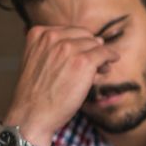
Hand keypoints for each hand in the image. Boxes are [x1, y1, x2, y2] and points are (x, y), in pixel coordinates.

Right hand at [3, 26, 119, 145]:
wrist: (32, 114)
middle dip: (90, 48)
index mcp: (38, 34)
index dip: (79, 43)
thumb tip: (97, 40)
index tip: (82, 55)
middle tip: (95, 63)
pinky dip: (111, 56)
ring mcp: (68, 48)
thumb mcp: (37, 60)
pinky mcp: (83, 61)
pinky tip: (112, 60)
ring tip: (100, 68)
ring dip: (100, 56)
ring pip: (95, 44)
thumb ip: (56, 49)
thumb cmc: (36, 93)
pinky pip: (105, 53)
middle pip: (84, 35)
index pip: (69, 31)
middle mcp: (52, 37)